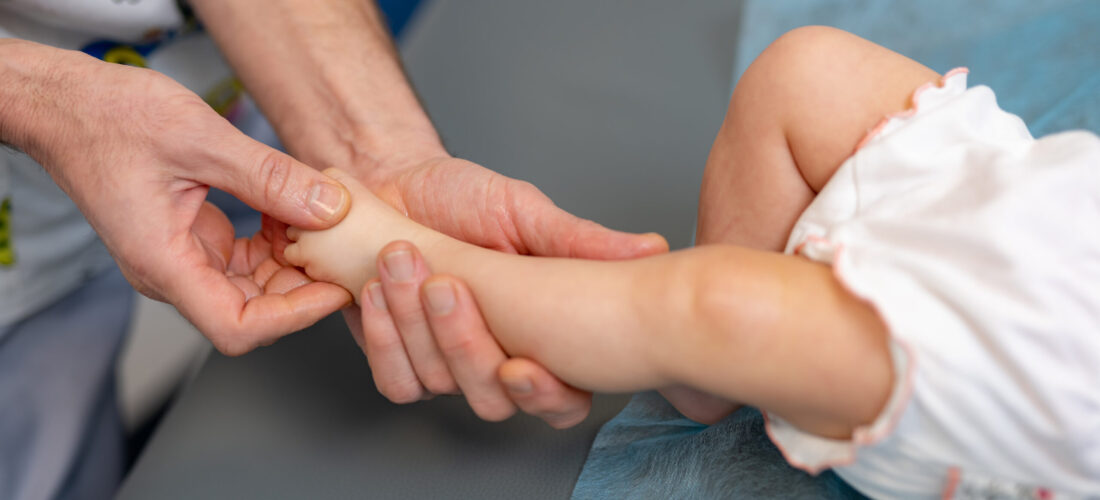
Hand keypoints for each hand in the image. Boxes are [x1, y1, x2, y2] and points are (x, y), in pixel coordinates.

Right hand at [5, 40, 352, 353]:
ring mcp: (182, 256)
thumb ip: (269, 177)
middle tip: (348, 257)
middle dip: (303, 288)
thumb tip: (330, 207)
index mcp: (162, 262)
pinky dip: (275, 238)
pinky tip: (296, 209)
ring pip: (253, 285)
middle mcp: (171, 271)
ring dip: (293, 261)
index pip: (236, 326)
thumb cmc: (109, 118)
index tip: (334, 291)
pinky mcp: (191, 237)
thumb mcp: (200, 139)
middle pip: (252, 310)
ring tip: (328, 227)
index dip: (294, 317)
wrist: (67, 104)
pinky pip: (244, 257)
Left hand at [269, 155, 666, 425]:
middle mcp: (499, 360)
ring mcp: (448, 367)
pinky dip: (385, 336)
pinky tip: (377, 289)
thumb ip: (579, 242)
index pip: (563, 397)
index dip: (547, 395)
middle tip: (445, 283)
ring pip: (441, 384)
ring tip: (402, 257)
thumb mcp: (524, 212)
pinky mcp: (400, 361)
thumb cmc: (465, 197)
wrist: (394, 181)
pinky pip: (397, 380)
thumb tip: (652, 250)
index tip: (522, 366)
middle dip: (464, 342)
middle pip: (494, 399)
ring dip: (416, 325)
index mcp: (544, 335)